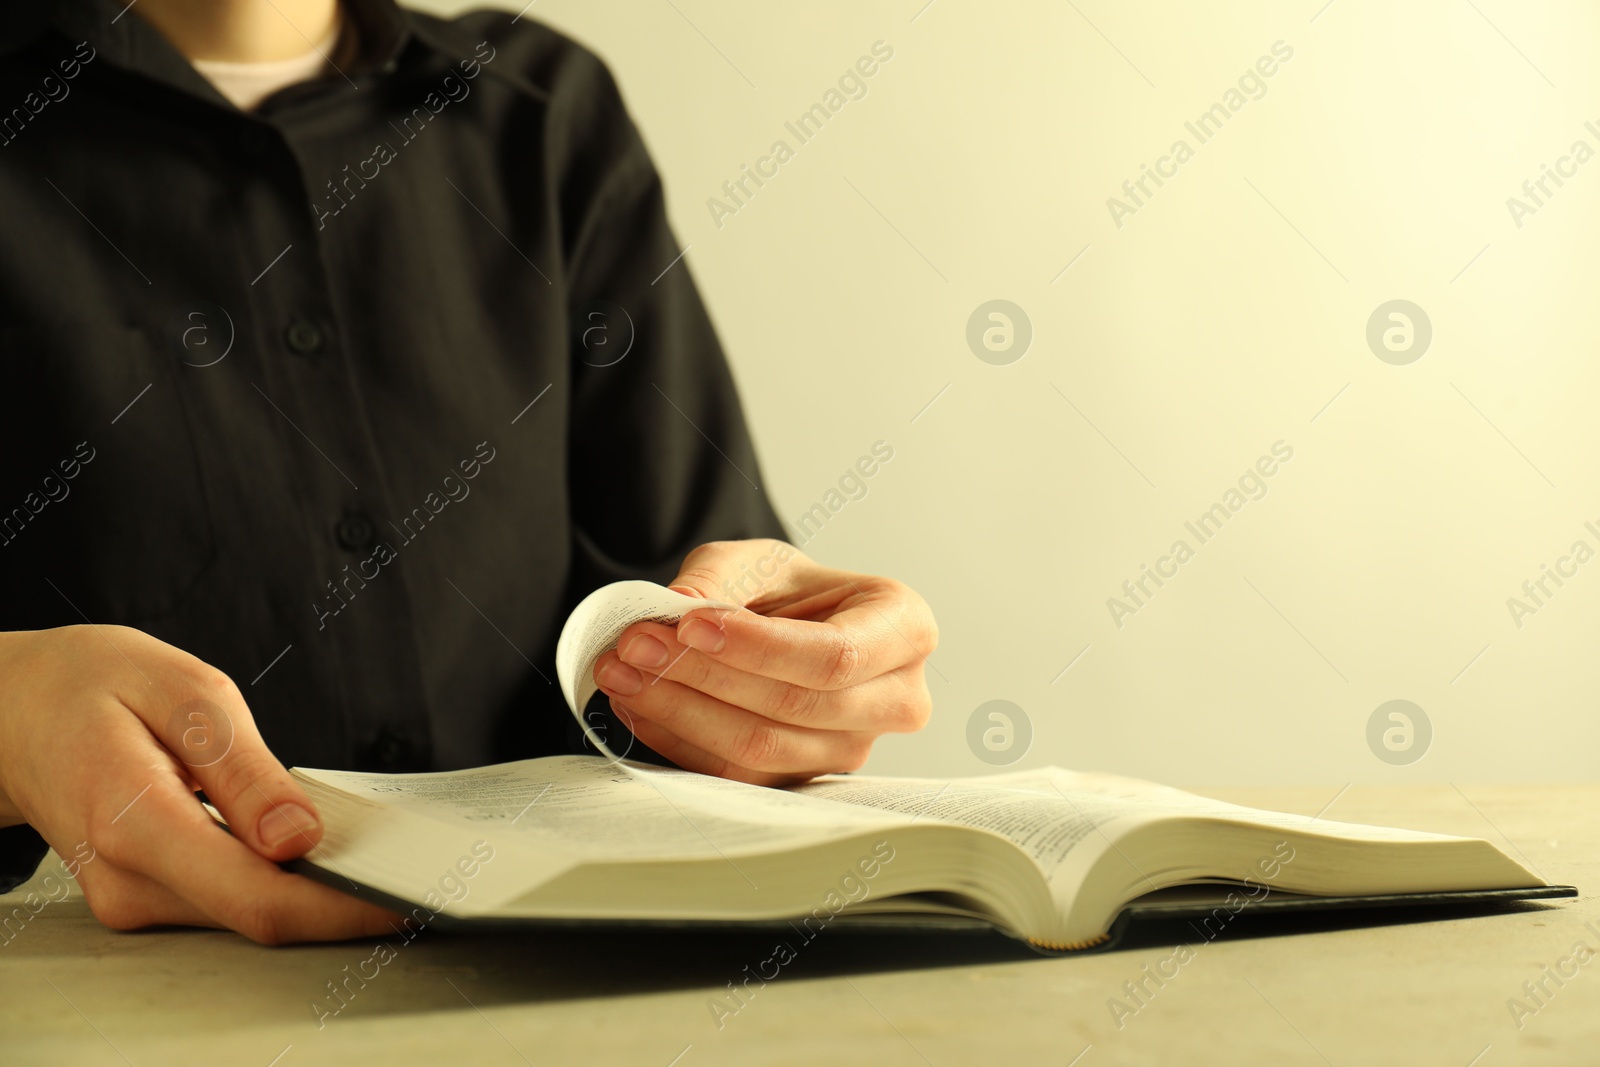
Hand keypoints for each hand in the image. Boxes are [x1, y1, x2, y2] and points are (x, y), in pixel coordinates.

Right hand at [0, 625, 400, 943]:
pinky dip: (274, 877)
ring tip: (357, 839)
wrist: (15, 711)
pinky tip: (300, 840)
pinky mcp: (140, 899)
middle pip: (260, 915)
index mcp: (136, 821)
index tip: (404, 894)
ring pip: (246, 913)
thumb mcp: (182, 691)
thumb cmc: (96, 687)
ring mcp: (129, 899)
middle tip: (405, 858)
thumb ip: (242, 769)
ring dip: (309, 886)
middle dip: (339, 894)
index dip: (341, 908)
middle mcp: (128, 880)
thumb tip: (298, 836)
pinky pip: (225, 900)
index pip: (259, 898)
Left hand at [592, 540, 936, 784]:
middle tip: (635, 643)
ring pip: (761, 747)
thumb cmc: (786, 590)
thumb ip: (718, 578)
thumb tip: (679, 607)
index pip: (836, 654)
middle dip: (703, 674)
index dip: (759, 647)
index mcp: (905, 629)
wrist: (785, 626)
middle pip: (796, 706)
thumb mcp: (756, 560)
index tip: (688, 624)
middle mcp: (896, 699)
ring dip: (678, 710)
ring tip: (622, 669)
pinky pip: (735, 774)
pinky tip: (637, 702)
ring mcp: (854, 749)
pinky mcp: (804, 781)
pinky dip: (677, 738)